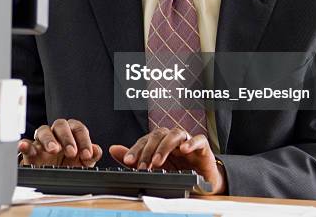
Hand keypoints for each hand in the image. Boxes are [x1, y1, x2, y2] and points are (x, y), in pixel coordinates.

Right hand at [18, 119, 102, 166]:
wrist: (53, 178)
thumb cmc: (68, 165)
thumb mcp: (82, 162)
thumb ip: (90, 155)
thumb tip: (96, 150)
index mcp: (71, 133)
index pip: (78, 129)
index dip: (83, 140)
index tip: (87, 154)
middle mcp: (56, 133)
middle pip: (60, 125)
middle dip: (66, 137)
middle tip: (71, 152)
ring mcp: (42, 141)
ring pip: (43, 131)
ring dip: (48, 139)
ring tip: (53, 150)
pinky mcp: (30, 151)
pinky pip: (26, 144)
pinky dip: (25, 144)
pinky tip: (25, 146)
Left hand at [109, 127, 226, 193]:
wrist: (202, 181)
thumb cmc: (178, 170)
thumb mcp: (155, 167)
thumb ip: (135, 158)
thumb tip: (113, 149)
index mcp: (159, 141)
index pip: (145, 140)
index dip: (136, 149)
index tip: (128, 161)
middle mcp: (172, 138)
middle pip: (158, 135)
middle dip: (149, 150)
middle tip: (143, 165)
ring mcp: (187, 140)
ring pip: (175, 134)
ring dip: (165, 147)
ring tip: (158, 161)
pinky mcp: (203, 146)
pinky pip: (198, 139)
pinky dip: (191, 143)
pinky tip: (184, 150)